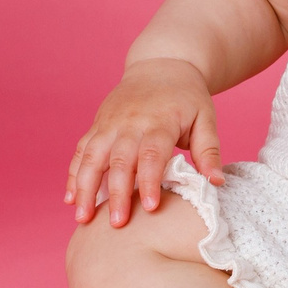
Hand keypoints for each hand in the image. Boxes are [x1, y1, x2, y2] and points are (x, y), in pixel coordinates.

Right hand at [66, 58, 222, 227]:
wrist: (163, 63)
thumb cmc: (187, 96)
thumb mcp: (206, 117)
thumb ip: (209, 150)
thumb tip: (217, 183)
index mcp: (160, 121)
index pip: (152, 154)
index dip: (150, 181)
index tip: (150, 208)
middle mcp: (131, 122)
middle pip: (120, 159)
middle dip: (117, 193)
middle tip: (116, 223)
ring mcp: (110, 122)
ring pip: (92, 156)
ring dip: (85, 187)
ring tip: (82, 217)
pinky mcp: (98, 123)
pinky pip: (82, 150)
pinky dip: (74, 173)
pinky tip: (70, 198)